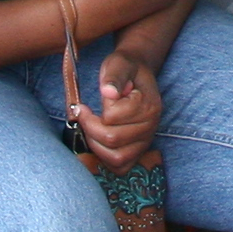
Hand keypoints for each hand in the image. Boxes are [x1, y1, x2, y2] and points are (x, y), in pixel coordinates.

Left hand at [76, 51, 162, 173]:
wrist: (137, 73)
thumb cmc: (125, 69)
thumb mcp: (118, 63)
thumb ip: (114, 76)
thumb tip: (108, 92)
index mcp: (148, 105)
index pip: (112, 118)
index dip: (92, 113)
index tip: (83, 104)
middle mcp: (150, 126)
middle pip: (112, 140)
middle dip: (89, 128)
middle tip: (82, 115)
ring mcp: (145, 141)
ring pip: (116, 159)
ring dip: (95, 145)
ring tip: (89, 129)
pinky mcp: (138, 151)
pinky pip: (121, 167)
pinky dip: (106, 159)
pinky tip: (97, 142)